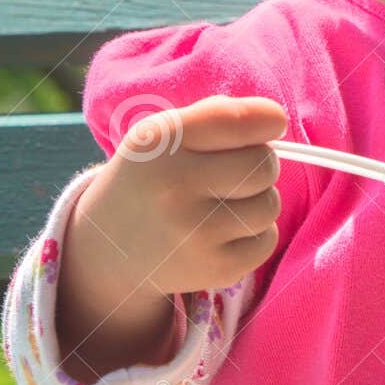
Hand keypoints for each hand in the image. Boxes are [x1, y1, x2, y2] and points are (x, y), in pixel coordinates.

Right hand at [71, 94, 288, 297]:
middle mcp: (174, 186)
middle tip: (232, 173)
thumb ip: (216, 115)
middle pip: (264, 165)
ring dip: (257, 201)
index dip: (267, 119)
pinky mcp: (214, 270)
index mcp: (161, 140)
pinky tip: (222, 234)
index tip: (272, 124)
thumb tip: (275, 121)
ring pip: (270, 205)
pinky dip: (255, 235)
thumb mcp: (164, 134)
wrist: (109, 248)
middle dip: (260, 164)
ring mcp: (194, 233)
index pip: (238, 120)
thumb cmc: (153, 177)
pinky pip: (267, 241)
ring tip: (223, 204)